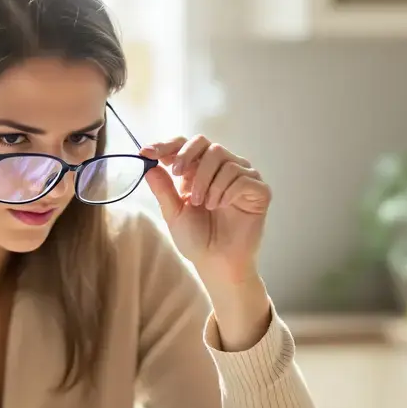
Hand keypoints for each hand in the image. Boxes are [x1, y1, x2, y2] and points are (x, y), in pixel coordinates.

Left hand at [143, 135, 269, 284]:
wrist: (216, 262)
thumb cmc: (196, 239)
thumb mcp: (173, 212)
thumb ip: (163, 189)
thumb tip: (149, 167)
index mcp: (198, 171)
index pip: (185, 145)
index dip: (166, 145)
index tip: (147, 152)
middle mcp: (222, 169)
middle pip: (207, 144)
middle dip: (189, 158)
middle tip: (178, 175)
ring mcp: (242, 177)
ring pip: (224, 160)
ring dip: (208, 182)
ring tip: (205, 205)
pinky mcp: (259, 190)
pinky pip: (243, 178)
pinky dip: (228, 191)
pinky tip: (222, 206)